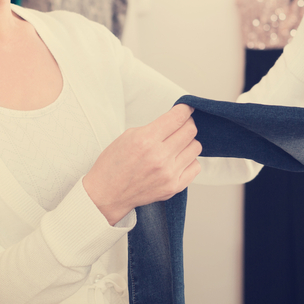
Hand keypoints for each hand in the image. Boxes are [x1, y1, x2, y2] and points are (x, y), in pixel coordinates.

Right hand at [83, 104, 201, 224]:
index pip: (177, 118)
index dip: (185, 109)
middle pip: (190, 131)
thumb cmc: (114, 165)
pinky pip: (195, 166)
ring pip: (195, 147)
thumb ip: (153, 128)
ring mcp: (168, 174)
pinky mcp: (174, 187)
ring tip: (176, 145)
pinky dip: (189, 160)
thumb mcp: (128, 136)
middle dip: (187, 124)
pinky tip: (178, 160)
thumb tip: (175, 121)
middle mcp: (159, 157)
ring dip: (187, 143)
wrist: (107, 194)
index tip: (186, 109)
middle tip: (180, 125)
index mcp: (145, 140)